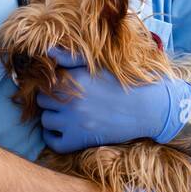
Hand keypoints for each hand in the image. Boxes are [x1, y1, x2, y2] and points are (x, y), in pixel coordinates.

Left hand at [38, 46, 190, 152]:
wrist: (148, 108)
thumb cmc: (123, 83)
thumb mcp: (97, 66)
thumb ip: (70, 58)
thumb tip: (46, 49)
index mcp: (72, 79)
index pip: (43, 84)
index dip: (50, 86)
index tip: (60, 89)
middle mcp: (70, 100)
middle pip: (42, 102)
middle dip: (50, 102)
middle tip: (66, 102)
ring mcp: (74, 122)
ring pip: (46, 121)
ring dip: (53, 119)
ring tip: (68, 115)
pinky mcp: (80, 139)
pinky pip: (54, 142)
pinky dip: (54, 138)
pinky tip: (64, 131)